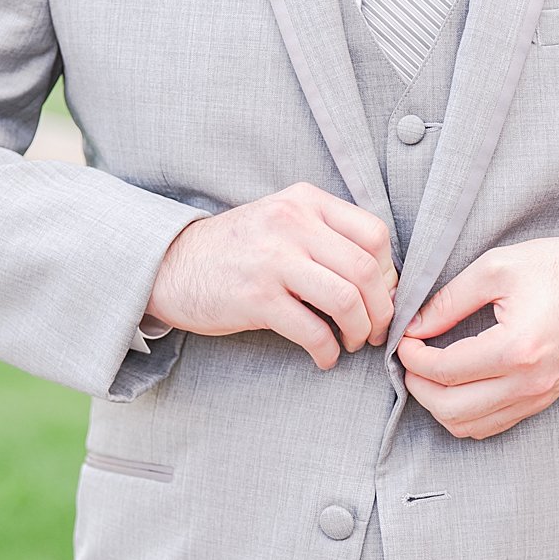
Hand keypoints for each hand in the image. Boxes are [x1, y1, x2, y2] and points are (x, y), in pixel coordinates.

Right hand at [145, 182, 398, 368]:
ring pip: (347, 299)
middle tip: (373, 331)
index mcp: (303, 201)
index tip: (380, 296)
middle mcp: (291, 223)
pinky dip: (327, 351)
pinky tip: (323, 357)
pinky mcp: (256, 298)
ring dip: (359, 331)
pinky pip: (312, 330)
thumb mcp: (279, 221)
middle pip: (366, 270)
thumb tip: (381, 282)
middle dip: (380, 310)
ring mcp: (273, 260)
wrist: (169, 266)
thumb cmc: (234, 251)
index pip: (373, 234)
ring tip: (351, 343)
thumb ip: (323, 236)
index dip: (389, 273)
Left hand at [395, 235, 558, 439]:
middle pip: (449, 408)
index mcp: (517, 348)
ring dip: (437, 404)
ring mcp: (538, 397)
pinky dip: (462, 412)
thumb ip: (448, 300)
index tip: (405, 337)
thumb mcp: (497, 267)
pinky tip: (454, 383)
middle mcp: (529, 382)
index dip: (411, 356)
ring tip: (428, 371)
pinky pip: (490, 425)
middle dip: (417, 386)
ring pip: (467, 426)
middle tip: (410, 358)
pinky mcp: (543, 401)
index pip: (443, 371)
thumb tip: (412, 326)